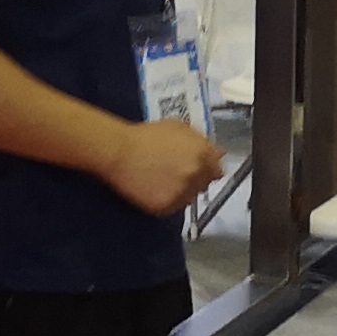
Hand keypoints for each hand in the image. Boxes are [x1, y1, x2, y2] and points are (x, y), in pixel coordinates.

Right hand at [102, 119, 223, 216]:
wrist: (119, 151)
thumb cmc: (144, 137)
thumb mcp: (178, 128)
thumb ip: (201, 141)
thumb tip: (216, 153)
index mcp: (202, 153)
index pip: (218, 170)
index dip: (208, 170)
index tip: (202, 171)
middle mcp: (195, 173)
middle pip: (204, 184)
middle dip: (193, 179)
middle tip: (174, 172)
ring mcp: (182, 191)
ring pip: (190, 197)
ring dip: (181, 191)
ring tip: (161, 178)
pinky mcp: (167, 206)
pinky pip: (174, 207)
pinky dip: (167, 200)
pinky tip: (154, 187)